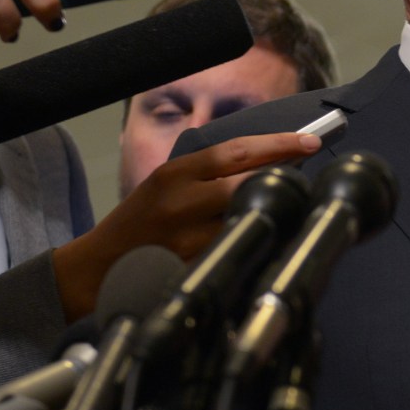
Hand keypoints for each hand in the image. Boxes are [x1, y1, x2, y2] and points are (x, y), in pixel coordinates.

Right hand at [52, 131, 320, 320]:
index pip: (237, 151)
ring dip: (273, 214)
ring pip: (248, 219)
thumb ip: (209, 173)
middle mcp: (184, 202)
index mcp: (175, 173)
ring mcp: (190, 238)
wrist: (98, 267)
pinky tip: (265, 242)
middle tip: (308, 179)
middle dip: (283, 180)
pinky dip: (255, 243)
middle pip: (250, 184)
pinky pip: (238, 250)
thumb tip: (267, 162)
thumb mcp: (166, 184)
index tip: (312, 141)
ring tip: (289, 211)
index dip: (279, 144)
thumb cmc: (140, 222)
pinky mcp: (196, 266)